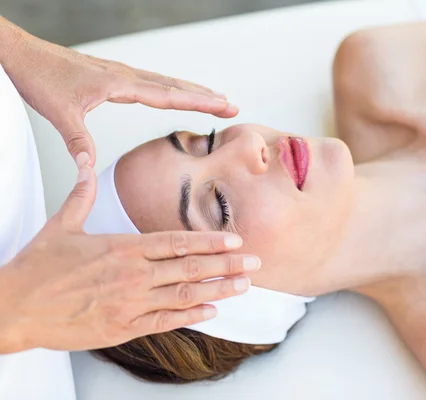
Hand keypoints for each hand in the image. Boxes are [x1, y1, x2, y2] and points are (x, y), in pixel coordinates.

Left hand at [0, 17, 237, 167]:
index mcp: (118, 84)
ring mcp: (120, 73)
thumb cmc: (39, 77)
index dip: (198, 102)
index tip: (224, 105)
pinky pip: (152, 81)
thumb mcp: (58, 112)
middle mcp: (124, 75)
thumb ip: (78, 141)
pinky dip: (171, 88)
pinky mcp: (113, 75)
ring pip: (165, 82)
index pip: (168, 95)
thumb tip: (89, 168)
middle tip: (232, 105)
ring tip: (215, 98)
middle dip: (205, 97)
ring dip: (192, 91)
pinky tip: (175, 92)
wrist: (21, 53)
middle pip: (175, 86)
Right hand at [0, 166, 259, 352]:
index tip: (236, 239)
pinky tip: (212, 311)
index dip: (210, 241)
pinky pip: (165, 321)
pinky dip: (191, 316)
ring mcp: (129, 303)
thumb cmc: (38, 267)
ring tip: (244, 286)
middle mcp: (132, 274)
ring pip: (184, 296)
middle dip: (227, 265)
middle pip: (190, 268)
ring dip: (218, 290)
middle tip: (255, 262)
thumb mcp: (62, 224)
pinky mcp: (122, 327)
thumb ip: (82, 193)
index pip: (177, 242)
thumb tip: (85, 160)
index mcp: (122, 247)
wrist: (13, 307)